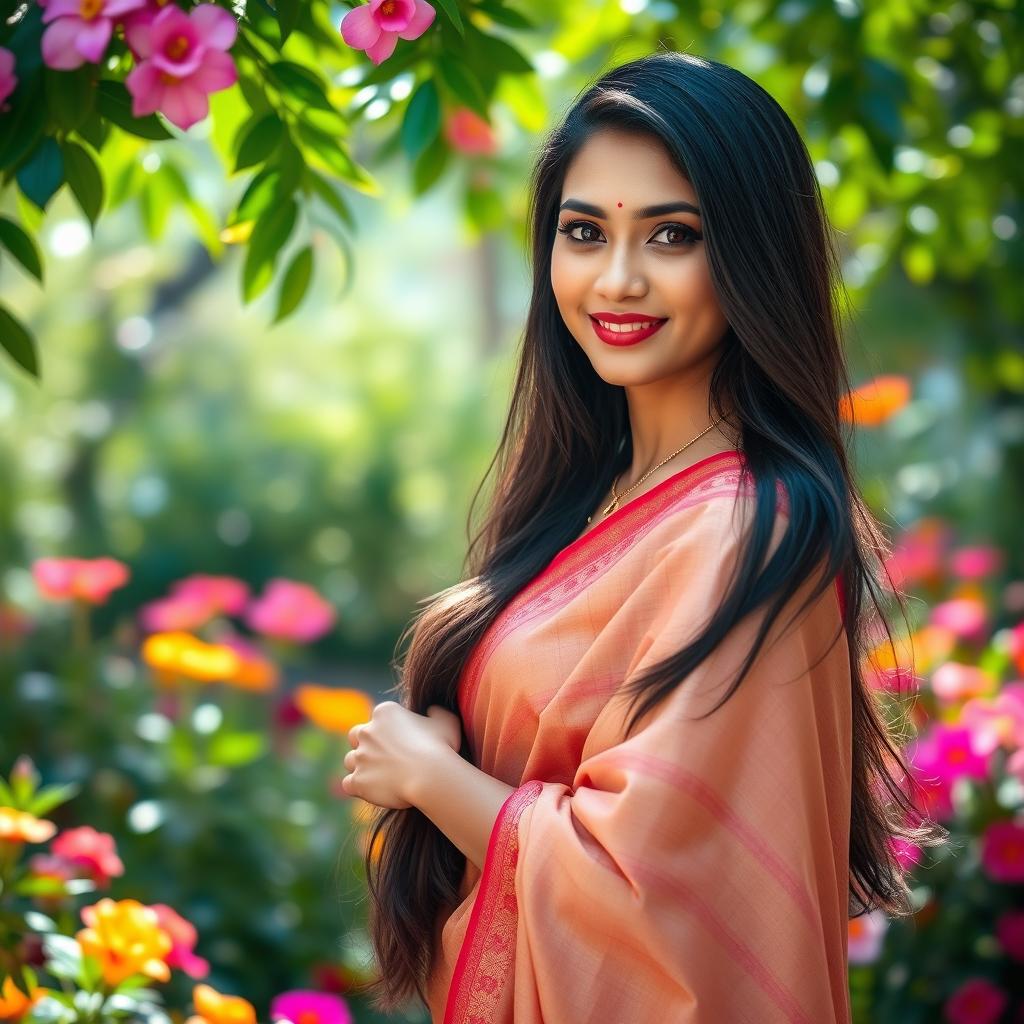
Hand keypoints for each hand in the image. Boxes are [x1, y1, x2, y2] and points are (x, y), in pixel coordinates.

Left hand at [340, 702, 463, 808]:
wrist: (430, 776)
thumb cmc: (440, 747)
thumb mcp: (446, 721)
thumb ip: (437, 712)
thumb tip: (432, 711)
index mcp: (385, 712)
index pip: (377, 719)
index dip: (387, 732)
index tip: (401, 744)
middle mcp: (367, 731)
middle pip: (356, 735)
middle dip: (366, 745)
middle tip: (384, 757)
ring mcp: (359, 757)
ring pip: (350, 760)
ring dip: (361, 766)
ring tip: (380, 776)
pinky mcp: (357, 780)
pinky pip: (348, 784)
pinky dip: (357, 787)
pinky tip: (371, 791)